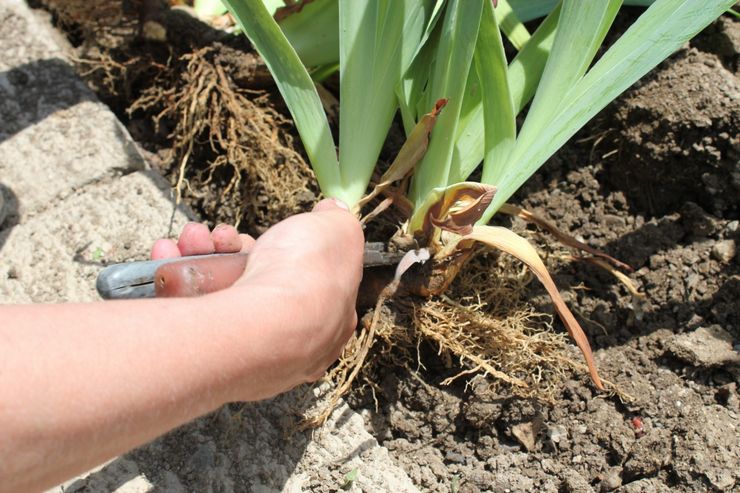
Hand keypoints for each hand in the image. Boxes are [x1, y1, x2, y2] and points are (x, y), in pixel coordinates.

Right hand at [154, 199, 364, 400]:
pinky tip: (167, 256)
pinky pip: (187, 309)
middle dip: (229, 248)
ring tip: (191, 239)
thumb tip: (334, 213)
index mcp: (326, 320)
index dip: (284, 251)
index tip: (272, 232)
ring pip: (217, 293)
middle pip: (255, 283)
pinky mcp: (207, 357)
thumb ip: (337, 223)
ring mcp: (245, 352)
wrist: (260, 327)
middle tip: (217, 235)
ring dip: (198, 255)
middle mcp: (287, 342)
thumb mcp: (337, 233)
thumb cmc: (306, 279)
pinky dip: (173, 276)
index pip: (304, 283)